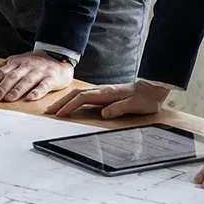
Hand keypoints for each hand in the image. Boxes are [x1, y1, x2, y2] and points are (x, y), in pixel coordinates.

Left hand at [0, 50, 75, 102]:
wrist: (58, 57)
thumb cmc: (35, 63)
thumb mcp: (16, 62)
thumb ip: (2, 68)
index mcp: (16, 62)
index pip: (1, 72)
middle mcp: (27, 66)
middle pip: (12, 76)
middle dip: (2, 88)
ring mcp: (39, 72)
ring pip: (26, 81)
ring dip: (17, 90)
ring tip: (9, 99)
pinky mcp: (51, 78)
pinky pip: (44, 86)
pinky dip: (37, 92)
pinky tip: (31, 98)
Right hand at [47, 81, 169, 118]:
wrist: (154, 89)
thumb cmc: (146, 99)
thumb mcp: (135, 105)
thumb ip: (119, 108)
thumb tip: (103, 113)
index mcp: (107, 93)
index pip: (83, 98)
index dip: (70, 105)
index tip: (60, 114)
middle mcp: (102, 91)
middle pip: (76, 94)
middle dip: (62, 102)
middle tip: (49, 111)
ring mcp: (103, 92)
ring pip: (79, 94)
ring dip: (66, 101)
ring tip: (55, 109)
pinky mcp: (105, 95)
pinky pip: (85, 96)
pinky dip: (74, 100)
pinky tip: (70, 105)